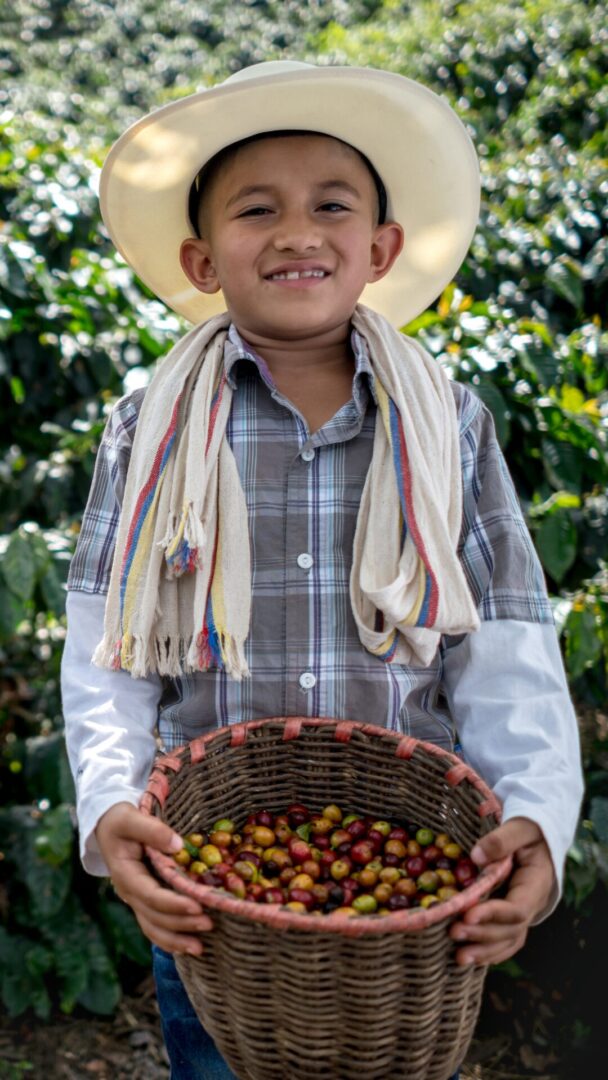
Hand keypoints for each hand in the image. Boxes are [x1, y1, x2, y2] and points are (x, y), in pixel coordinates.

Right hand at [95, 802, 212, 955]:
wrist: (108, 825)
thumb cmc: (120, 819)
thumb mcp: (130, 818)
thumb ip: (152, 830)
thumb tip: (177, 845)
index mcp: (125, 874)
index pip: (150, 895)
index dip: (174, 904)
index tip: (197, 905)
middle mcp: (129, 892)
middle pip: (154, 916)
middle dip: (181, 923)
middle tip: (209, 924)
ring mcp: (135, 898)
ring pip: (153, 927)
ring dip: (176, 939)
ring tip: (200, 948)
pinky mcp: (144, 899)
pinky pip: (154, 924)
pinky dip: (169, 938)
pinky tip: (186, 946)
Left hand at [449, 817, 554, 967]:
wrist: (538, 838)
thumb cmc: (529, 830)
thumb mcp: (520, 827)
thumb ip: (501, 840)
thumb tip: (476, 856)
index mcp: (537, 883)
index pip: (518, 907)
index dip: (494, 914)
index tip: (468, 914)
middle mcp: (532, 903)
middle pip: (511, 929)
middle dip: (482, 934)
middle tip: (454, 932)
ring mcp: (523, 912)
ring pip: (508, 940)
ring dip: (484, 951)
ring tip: (459, 958)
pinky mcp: (511, 916)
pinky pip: (504, 940)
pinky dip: (489, 952)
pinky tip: (469, 959)